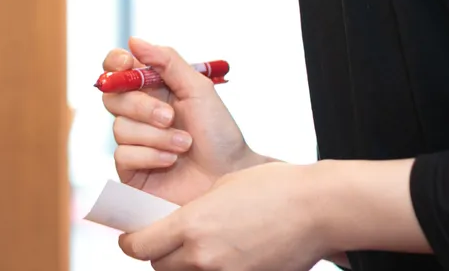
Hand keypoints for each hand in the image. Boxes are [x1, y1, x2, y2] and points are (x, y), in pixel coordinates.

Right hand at [102, 37, 264, 205]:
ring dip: (156, 136)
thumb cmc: (219, 133)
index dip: (115, 63)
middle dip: (141, 106)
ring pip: (120, 127)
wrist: (230, 178)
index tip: (128, 63)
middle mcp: (139, 114)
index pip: (118, 69)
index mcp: (153, 89)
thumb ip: (167, 62)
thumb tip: (133, 40)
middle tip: (169, 116)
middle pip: (112, 97)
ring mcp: (134, 142)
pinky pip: (123, 155)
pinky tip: (171, 161)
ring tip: (184, 144)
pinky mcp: (131, 171)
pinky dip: (151, 155)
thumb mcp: (198, 90)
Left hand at [120, 161, 326, 270]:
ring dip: (185, 265)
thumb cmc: (275, 189)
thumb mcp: (222, 187)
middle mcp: (203, 256)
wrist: (317, 209)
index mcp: (191, 225)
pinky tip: (225, 256)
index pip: (140, 246)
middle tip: (165, 242)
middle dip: (158, 255)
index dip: (131, 242)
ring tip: (199, 249)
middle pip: (160, 266)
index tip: (131, 238)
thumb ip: (195, 211)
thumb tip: (181, 226)